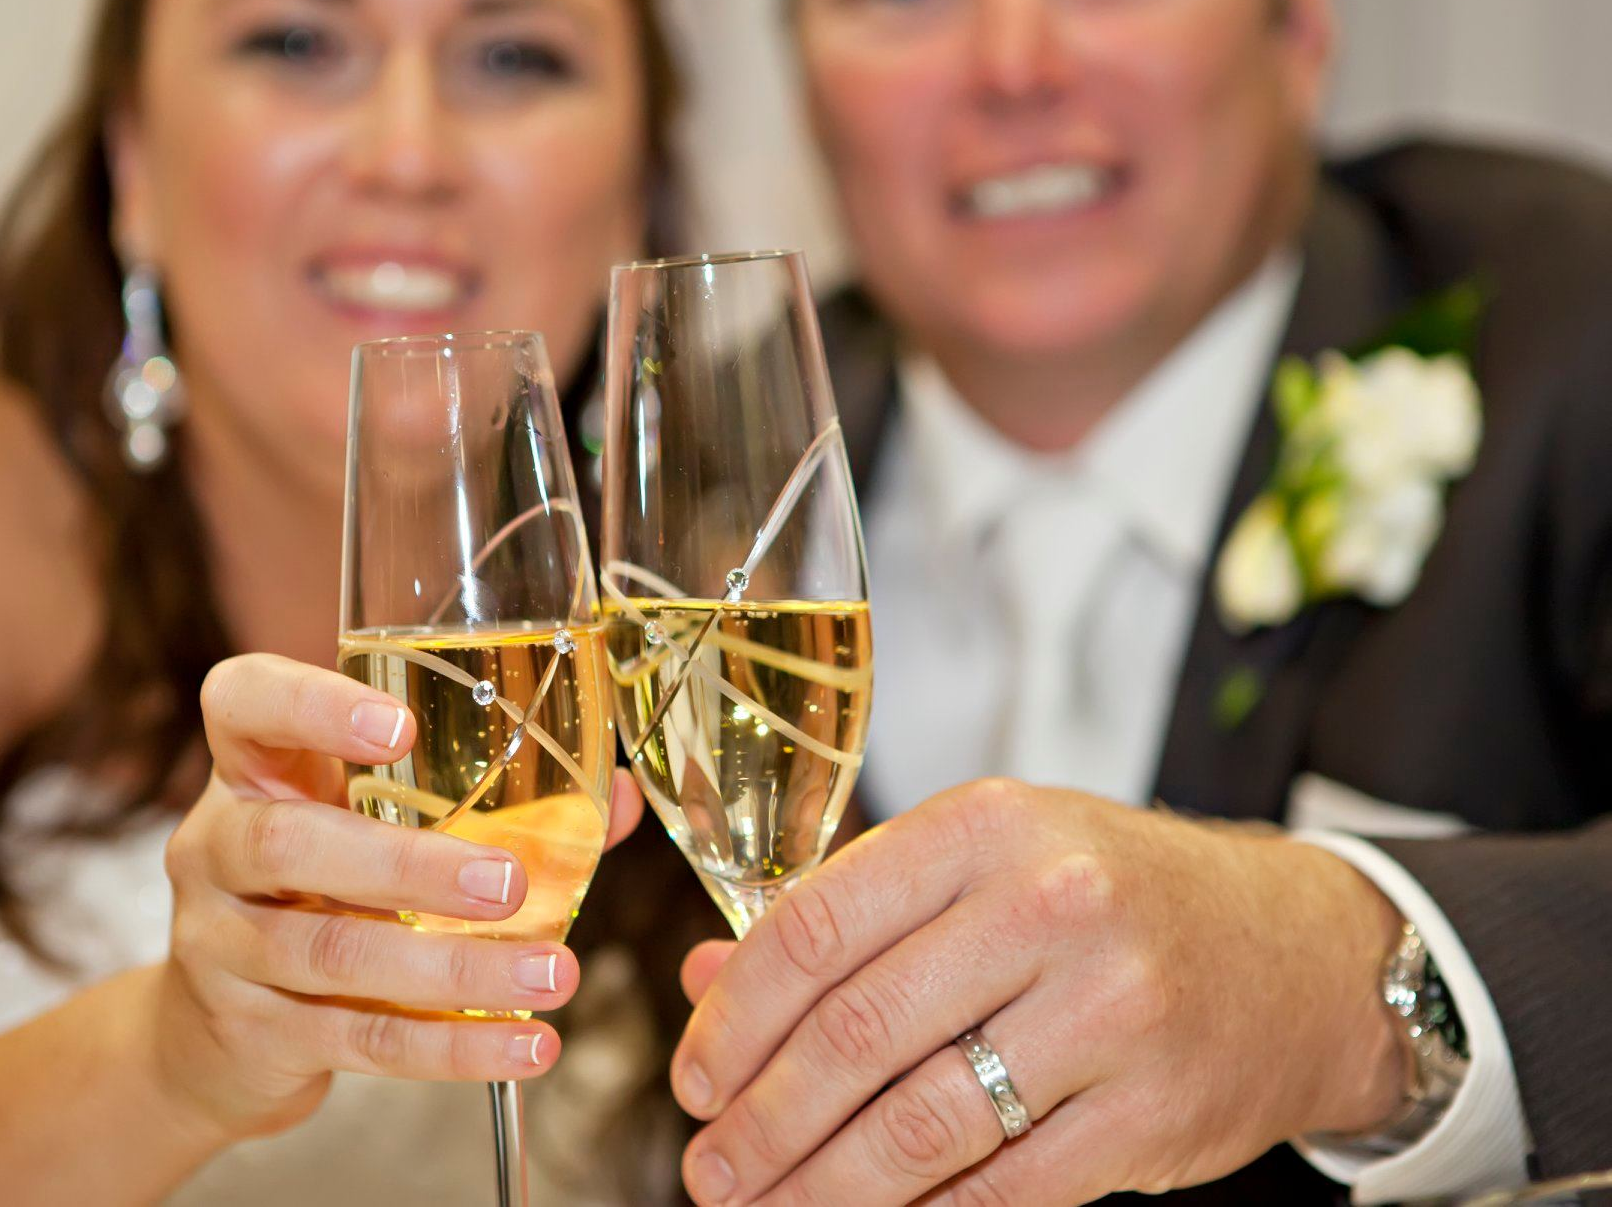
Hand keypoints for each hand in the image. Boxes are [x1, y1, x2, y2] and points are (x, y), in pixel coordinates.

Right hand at [144, 653, 641, 1139]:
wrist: (215, 1031)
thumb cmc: (324, 890)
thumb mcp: (373, 826)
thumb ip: (492, 802)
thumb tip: (612, 796)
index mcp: (253, 770)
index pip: (245, 702)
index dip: (311, 705)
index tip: (401, 727)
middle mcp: (218, 847)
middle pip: (287, 844)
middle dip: (407, 865)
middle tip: (508, 884)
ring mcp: (219, 945)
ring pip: (332, 953)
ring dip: (453, 968)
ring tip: (550, 973)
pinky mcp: (249, 1033)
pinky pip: (356, 1040)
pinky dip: (451, 1045)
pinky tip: (524, 1045)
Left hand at [671, 779, 1406, 1206]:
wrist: (1301, 951)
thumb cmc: (1117, 896)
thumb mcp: (985, 864)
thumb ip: (848, 915)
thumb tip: (704, 981)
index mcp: (987, 827)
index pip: (818, 926)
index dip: (735, 1016)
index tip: (695, 1076)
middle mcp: (1051, 905)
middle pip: (856, 1033)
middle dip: (761, 1120)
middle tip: (709, 1165)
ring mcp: (1111, 1012)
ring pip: (918, 1126)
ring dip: (818, 1186)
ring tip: (760, 1206)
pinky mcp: (1152, 1113)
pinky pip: (1002, 1189)